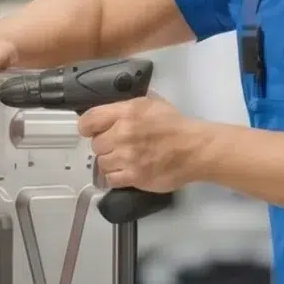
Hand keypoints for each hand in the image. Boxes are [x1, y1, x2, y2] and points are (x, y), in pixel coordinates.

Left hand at [80, 95, 206, 192]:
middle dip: (105, 145)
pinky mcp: (134, 177)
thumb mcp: (149, 104)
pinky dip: (116, 176)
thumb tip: (105, 116)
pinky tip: (127, 171)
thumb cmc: (174, 125)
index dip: (88, 127)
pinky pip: (111, 179)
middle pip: (95, 144)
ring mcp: (128, 157)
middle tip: (119, 145)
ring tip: (125, 159)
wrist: (195, 149)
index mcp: (126, 112)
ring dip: (111, 162)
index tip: (93, 131)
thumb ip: (124, 109)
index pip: (88, 120)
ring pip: (102, 163)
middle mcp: (123, 133)